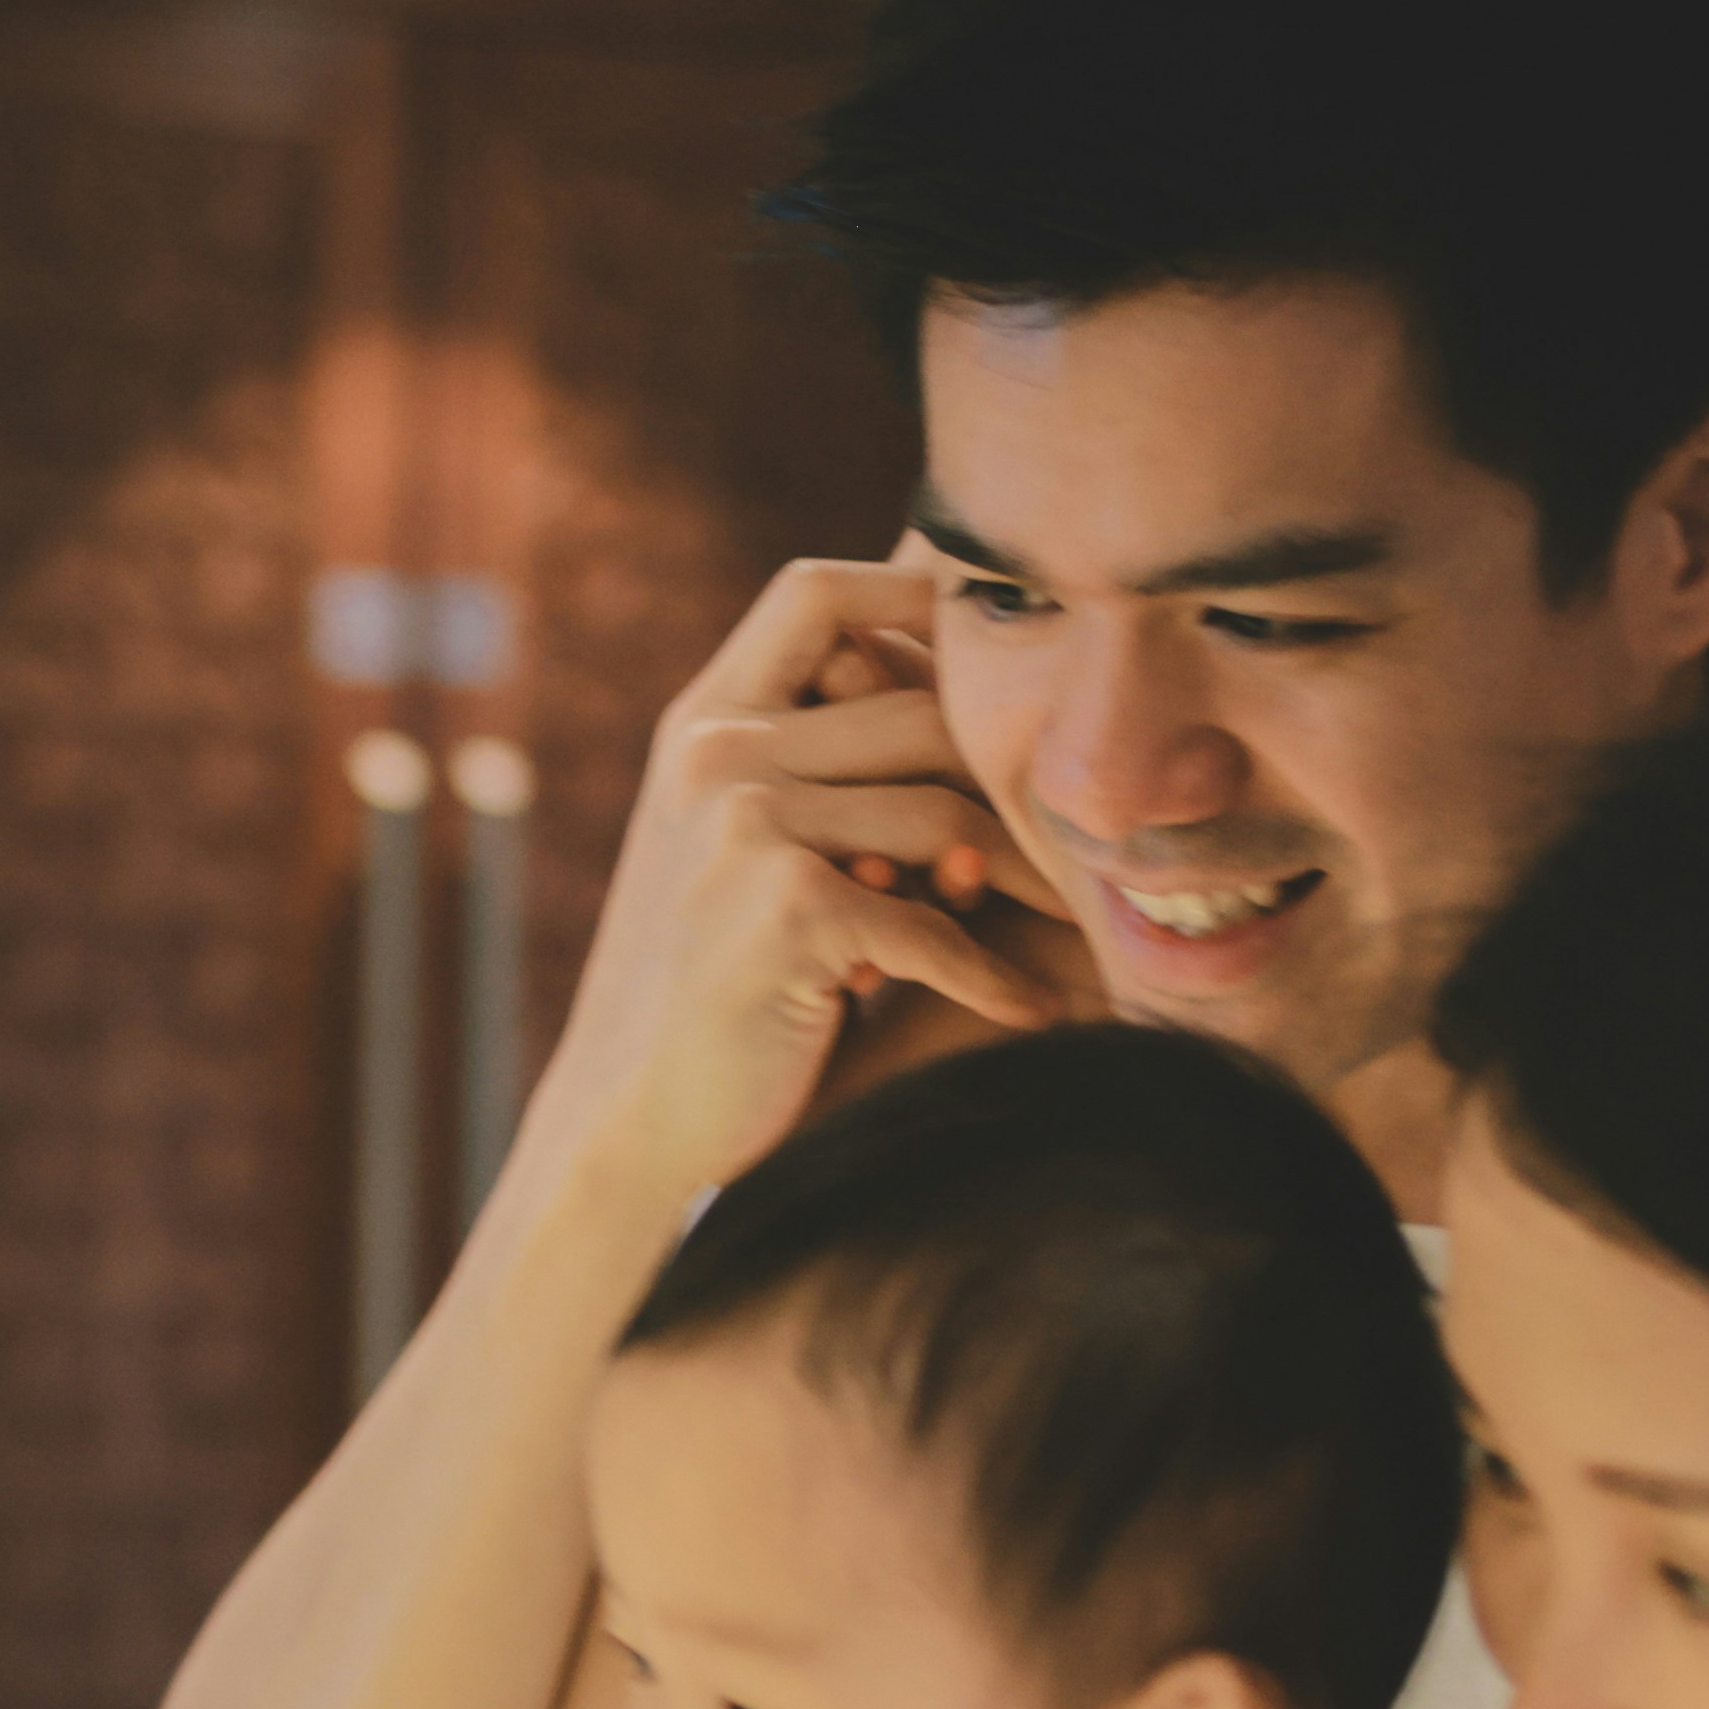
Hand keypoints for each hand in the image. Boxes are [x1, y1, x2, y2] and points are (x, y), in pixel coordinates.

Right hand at [531, 554, 1077, 1228]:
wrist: (629, 1115)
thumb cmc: (705, 984)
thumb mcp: (726, 844)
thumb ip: (805, 766)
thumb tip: (946, 693)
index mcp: (702, 722)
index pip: (816, 594)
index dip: (914, 594)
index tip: (1002, 639)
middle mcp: (716, 754)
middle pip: (919, 709)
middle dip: (1011, 779)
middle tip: (1079, 837)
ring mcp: (745, 825)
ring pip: (946, 817)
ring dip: (1022, 883)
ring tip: (1070, 925)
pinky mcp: (786, 909)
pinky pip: (935, 925)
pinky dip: (993, 980)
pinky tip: (1029, 1012)